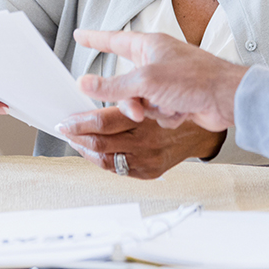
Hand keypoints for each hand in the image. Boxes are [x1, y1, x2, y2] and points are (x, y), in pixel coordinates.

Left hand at [56, 106, 225, 178]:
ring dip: (86, 150)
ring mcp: (147, 159)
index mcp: (145, 119)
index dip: (80, 122)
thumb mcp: (153, 96)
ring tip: (76, 141)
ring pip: (105, 160)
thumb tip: (92, 101)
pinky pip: (118, 170)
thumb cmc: (177, 108)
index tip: (66, 120)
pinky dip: (103, 161)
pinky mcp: (149, 172)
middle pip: (100, 143)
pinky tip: (96, 153)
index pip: (102, 122)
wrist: (202, 130)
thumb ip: (125, 101)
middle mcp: (145, 142)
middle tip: (66, 130)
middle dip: (77, 137)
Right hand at [73, 30, 247, 131]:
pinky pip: (157, 113)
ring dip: (152, 110)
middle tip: (138, 108)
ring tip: (170, 107)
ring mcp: (167, 82)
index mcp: (149, 47)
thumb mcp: (146, 82)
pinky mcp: (177, 99)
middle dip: (131, 101)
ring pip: (140, 102)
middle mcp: (157, 61)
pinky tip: (183, 111)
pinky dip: (167, 116)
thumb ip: (112, 85)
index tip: (80, 35)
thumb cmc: (193, 79)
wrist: (226, 99)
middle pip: (125, 84)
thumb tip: (84, 83)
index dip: (95, 38)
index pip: (114, 40)